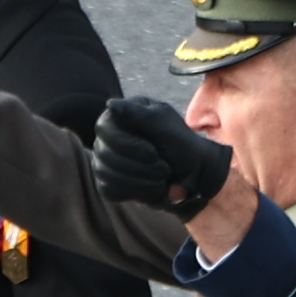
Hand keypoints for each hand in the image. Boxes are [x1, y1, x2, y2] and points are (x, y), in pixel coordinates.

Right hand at [89, 95, 232, 217]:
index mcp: (119, 117)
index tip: (154, 153)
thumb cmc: (179, 142)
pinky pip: (109, 190)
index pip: (105, 130)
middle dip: (139, 166)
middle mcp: (106, 138)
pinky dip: (135, 191)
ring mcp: (104, 161)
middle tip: (164, 169)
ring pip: (107, 175)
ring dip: (140, 181)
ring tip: (161, 178)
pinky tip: (150, 186)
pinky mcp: (108, 182)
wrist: (191, 170)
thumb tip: (110, 104)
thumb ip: (137, 113)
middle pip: (105, 155)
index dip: (128, 145)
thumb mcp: (163, 123)